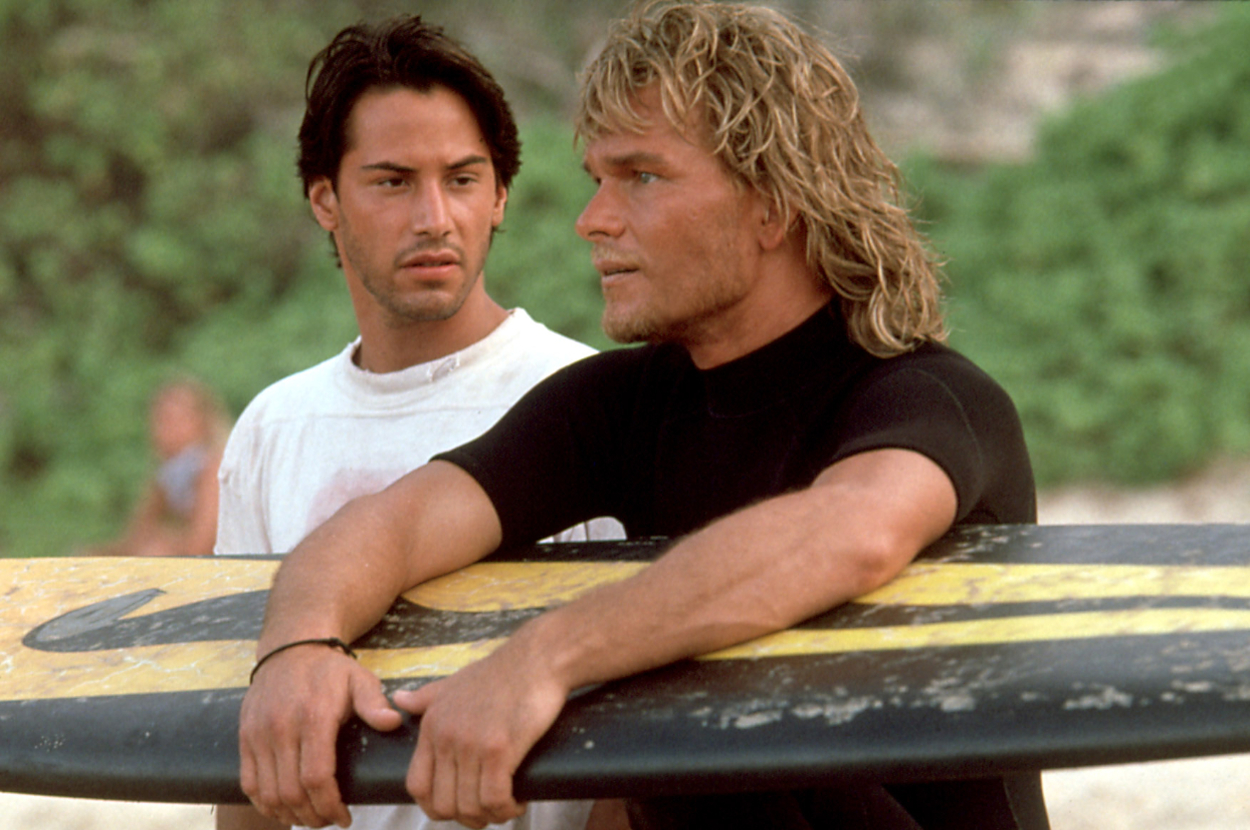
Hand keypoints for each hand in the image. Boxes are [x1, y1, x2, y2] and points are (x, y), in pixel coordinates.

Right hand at [239, 646, 402, 827]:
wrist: (290, 648)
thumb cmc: (330, 670)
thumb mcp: (359, 678)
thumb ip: (374, 702)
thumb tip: (393, 722)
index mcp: (313, 717)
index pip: (317, 777)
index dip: (330, 805)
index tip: (344, 818)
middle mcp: (281, 728)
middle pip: (292, 792)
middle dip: (313, 816)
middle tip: (329, 821)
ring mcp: (259, 734)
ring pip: (269, 793)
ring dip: (289, 814)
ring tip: (310, 817)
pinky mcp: (245, 737)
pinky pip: (249, 782)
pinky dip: (264, 803)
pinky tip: (282, 809)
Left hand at [393, 639, 570, 828]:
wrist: (537, 659)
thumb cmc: (500, 673)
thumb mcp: (453, 683)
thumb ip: (425, 697)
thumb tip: (399, 700)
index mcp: (432, 726)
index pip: (417, 786)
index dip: (436, 807)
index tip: (459, 808)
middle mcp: (445, 738)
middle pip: (443, 804)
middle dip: (467, 817)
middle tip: (489, 810)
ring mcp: (471, 744)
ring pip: (470, 806)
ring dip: (491, 816)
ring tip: (507, 807)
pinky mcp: (499, 749)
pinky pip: (494, 798)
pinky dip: (507, 809)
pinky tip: (518, 802)